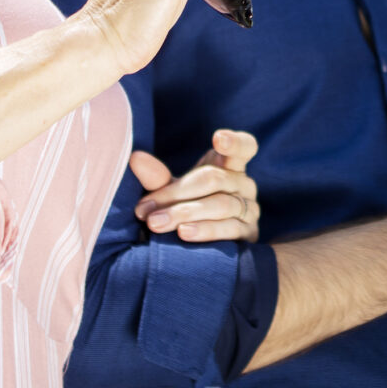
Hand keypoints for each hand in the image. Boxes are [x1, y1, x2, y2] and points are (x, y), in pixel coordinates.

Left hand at [131, 130, 260, 243]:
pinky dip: (204, 230)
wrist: (197, 249)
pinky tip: (183, 234)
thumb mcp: (171, 192)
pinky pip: (229, 229)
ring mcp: (250, 210)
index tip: (218, 138)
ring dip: (185, 214)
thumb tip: (135, 158)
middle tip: (145, 210)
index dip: (234, 142)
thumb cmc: (185, 209)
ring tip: (156, 224)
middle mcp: (245, 185)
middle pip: (214, 179)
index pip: (244, 147)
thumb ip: (157, 177)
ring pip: (221, 205)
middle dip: (177, 193)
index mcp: (230, 166)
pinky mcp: (249, 234)